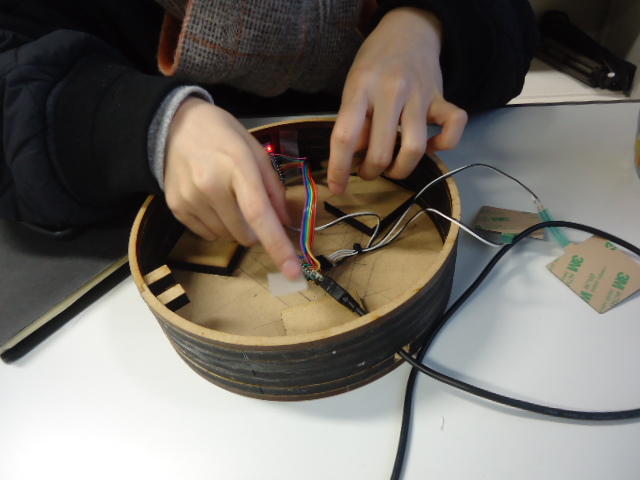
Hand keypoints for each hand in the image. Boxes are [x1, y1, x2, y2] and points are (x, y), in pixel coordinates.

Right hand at [164, 98, 300, 278]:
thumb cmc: (223, 136)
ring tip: (227, 197)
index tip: (293, 272)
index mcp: (237, 167)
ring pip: (226, 237)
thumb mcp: (255, 152)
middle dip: (257, 230)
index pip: (259, 215)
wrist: (175, 125)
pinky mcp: (176, 208)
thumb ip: (274, 188)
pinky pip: (207, 235)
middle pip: (245, 235)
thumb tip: (286, 223)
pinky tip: (212, 201)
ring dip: (235, 227)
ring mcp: (190, 198)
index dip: (278, 246)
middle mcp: (210, 186)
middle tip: (252, 207)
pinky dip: (217, 226)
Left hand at [328, 7, 467, 193]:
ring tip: (392, 168)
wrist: (408, 31)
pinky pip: (453, 129)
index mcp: (361, 88)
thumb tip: (353, 159)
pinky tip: (429, 147)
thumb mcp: (352, 87)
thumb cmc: (374, 65)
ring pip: (414, 149)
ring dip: (401, 169)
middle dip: (371, 172)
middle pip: (381, 151)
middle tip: (367, 171)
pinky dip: (443, 146)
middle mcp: (391, 91)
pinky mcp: (442, 98)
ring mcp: (419, 95)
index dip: (339, 168)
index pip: (345, 136)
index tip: (337, 187)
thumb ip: (353, 122)